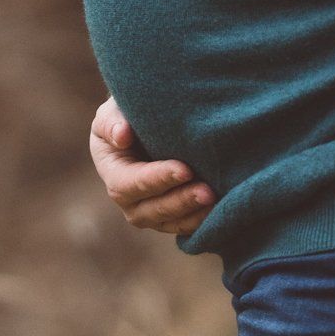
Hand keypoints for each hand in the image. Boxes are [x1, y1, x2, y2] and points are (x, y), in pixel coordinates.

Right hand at [88, 95, 213, 236]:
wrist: (149, 118)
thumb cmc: (129, 112)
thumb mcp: (114, 110)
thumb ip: (113, 121)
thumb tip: (122, 137)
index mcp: (112, 171)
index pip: (129, 183)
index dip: (156, 179)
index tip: (185, 170)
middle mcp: (128, 198)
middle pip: (150, 210)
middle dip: (180, 202)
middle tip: (208, 192)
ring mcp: (149, 210)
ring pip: (169, 222)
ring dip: (193, 214)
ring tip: (217, 201)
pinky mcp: (170, 215)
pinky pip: (184, 225)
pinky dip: (201, 220)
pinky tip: (222, 209)